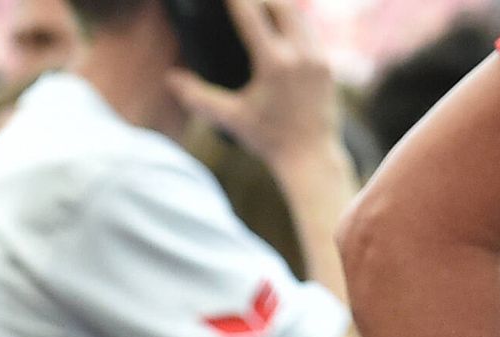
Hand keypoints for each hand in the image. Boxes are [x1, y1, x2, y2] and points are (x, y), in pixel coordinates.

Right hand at [165, 0, 340, 165]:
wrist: (311, 157)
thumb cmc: (269, 139)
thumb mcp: (230, 118)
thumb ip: (198, 96)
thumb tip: (170, 79)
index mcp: (275, 63)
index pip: (252, 14)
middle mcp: (300, 56)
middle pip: (282, 5)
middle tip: (245, 1)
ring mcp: (318, 59)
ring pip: (300, 16)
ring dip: (280, 7)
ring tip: (262, 7)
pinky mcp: (328, 66)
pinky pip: (311, 33)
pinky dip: (296, 23)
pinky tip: (283, 25)